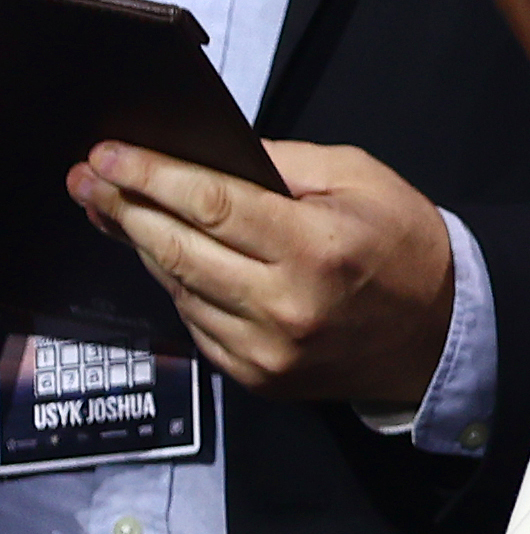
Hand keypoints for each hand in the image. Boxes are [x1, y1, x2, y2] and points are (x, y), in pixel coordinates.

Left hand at [70, 137, 453, 402]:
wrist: (440, 332)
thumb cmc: (407, 246)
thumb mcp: (362, 179)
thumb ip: (286, 164)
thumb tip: (212, 158)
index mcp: (316, 247)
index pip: (213, 204)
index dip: (152, 178)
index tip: (108, 156)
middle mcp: (285, 304)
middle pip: (178, 250)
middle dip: (125, 209)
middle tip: (85, 180)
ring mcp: (265, 348)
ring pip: (178, 289)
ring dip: (143, 248)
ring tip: (115, 214)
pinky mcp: (255, 376)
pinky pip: (196, 324)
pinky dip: (178, 288)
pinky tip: (171, 259)